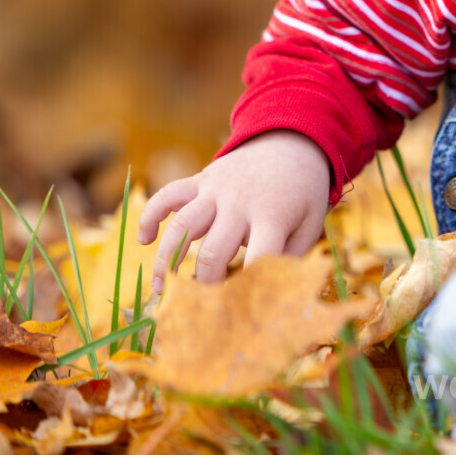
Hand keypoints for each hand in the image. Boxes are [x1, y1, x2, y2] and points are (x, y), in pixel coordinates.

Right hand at [137, 130, 331, 293]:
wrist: (292, 144)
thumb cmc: (302, 194)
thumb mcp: (310, 223)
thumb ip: (292, 256)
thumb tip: (269, 291)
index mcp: (272, 216)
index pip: (259, 257)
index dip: (248, 288)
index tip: (238, 310)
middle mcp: (241, 202)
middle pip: (213, 250)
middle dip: (205, 283)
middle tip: (201, 305)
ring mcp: (217, 188)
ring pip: (182, 225)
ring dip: (166, 259)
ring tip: (160, 289)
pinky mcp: (202, 179)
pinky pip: (168, 194)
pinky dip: (150, 215)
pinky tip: (144, 239)